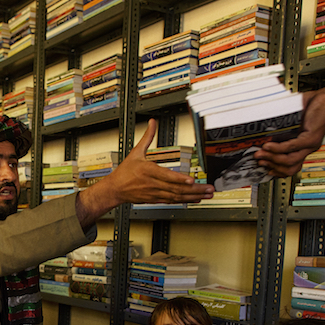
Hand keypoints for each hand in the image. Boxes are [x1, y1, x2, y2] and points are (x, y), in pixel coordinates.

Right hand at [77, 119, 214, 227]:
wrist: (115, 189)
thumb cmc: (125, 172)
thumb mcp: (136, 152)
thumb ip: (147, 137)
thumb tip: (152, 123)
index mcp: (148, 171)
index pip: (166, 176)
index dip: (180, 179)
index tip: (192, 180)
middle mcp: (153, 184)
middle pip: (176, 188)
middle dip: (195, 189)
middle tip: (209, 188)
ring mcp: (155, 193)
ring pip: (177, 196)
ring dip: (193, 196)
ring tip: (207, 194)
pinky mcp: (156, 199)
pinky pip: (173, 201)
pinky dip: (185, 200)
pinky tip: (195, 199)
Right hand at [254, 83, 324, 176]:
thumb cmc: (311, 107)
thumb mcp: (293, 122)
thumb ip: (281, 131)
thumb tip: (263, 134)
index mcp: (303, 147)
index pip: (291, 167)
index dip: (277, 171)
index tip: (265, 168)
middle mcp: (308, 149)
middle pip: (290, 168)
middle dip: (271, 166)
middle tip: (259, 160)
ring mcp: (310, 145)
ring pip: (290, 161)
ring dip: (272, 158)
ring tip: (261, 153)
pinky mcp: (311, 138)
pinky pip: (292, 147)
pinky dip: (278, 148)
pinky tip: (268, 146)